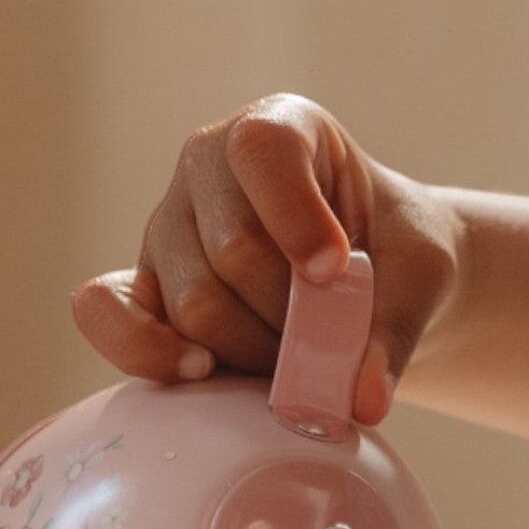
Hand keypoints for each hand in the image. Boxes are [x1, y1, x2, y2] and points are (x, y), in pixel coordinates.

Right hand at [71, 93, 457, 425]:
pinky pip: (107, 313)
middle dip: (293, 311)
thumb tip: (361, 399)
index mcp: (279, 129)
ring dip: (255, 348)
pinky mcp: (139, 286)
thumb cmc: (394, 256)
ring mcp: (166, 226)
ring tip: (297, 352)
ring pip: (194, 301)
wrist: (373, 283)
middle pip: (234, 250)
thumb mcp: (421, 276)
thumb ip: (397, 330)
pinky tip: (201, 372)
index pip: (263, 150)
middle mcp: (207, 165)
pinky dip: (148, 352)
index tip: (335, 271)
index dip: (296, 215)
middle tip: (333, 333)